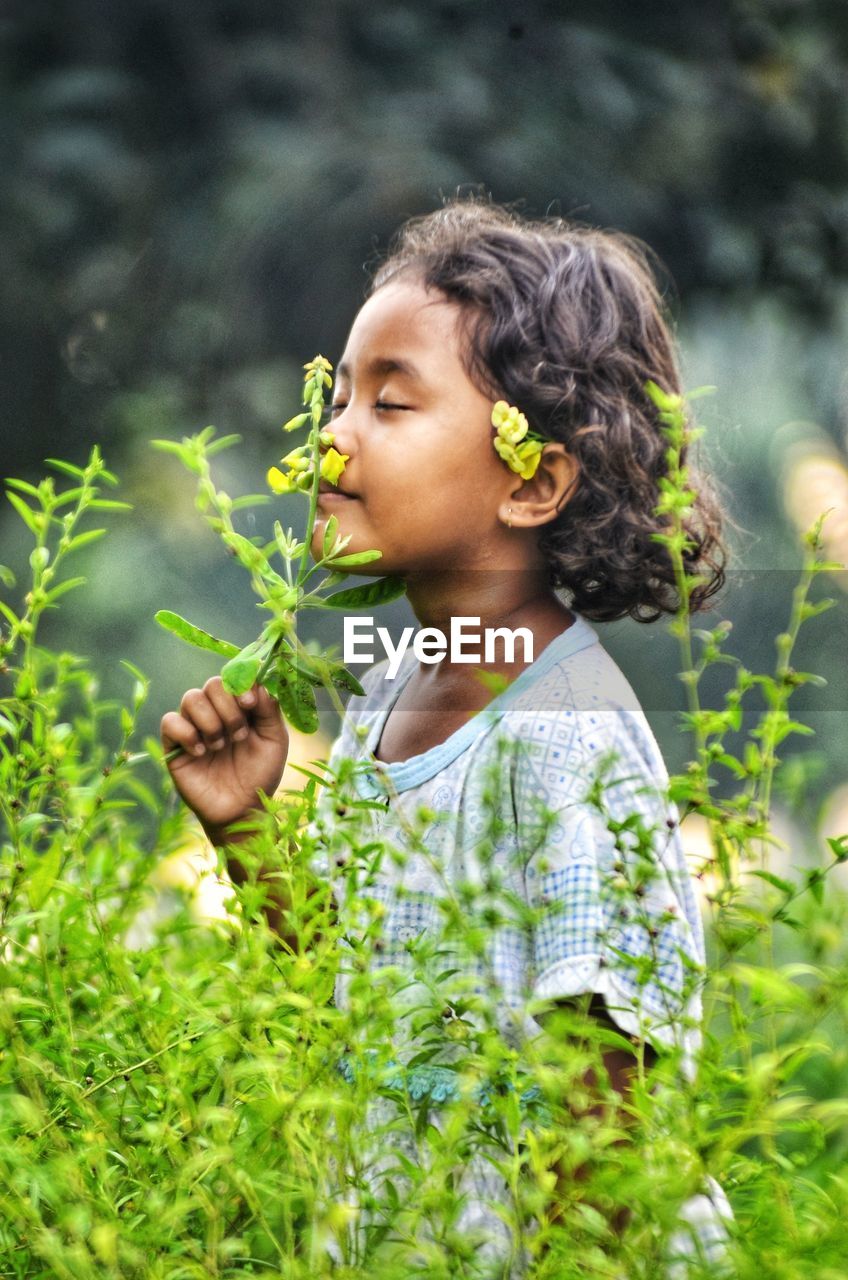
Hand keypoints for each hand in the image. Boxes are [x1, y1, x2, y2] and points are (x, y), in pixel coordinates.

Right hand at [160, 678, 288, 842]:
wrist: (243, 809)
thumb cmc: (260, 773)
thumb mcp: (274, 739)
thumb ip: (269, 708)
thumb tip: (256, 683)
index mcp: (238, 706)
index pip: (234, 676)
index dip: (241, 683)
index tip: (250, 704)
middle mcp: (215, 712)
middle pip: (212, 684)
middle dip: (229, 709)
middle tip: (240, 735)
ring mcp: (193, 727)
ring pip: (191, 698)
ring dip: (211, 722)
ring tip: (221, 746)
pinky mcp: (174, 745)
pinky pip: (170, 721)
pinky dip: (187, 734)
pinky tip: (202, 752)